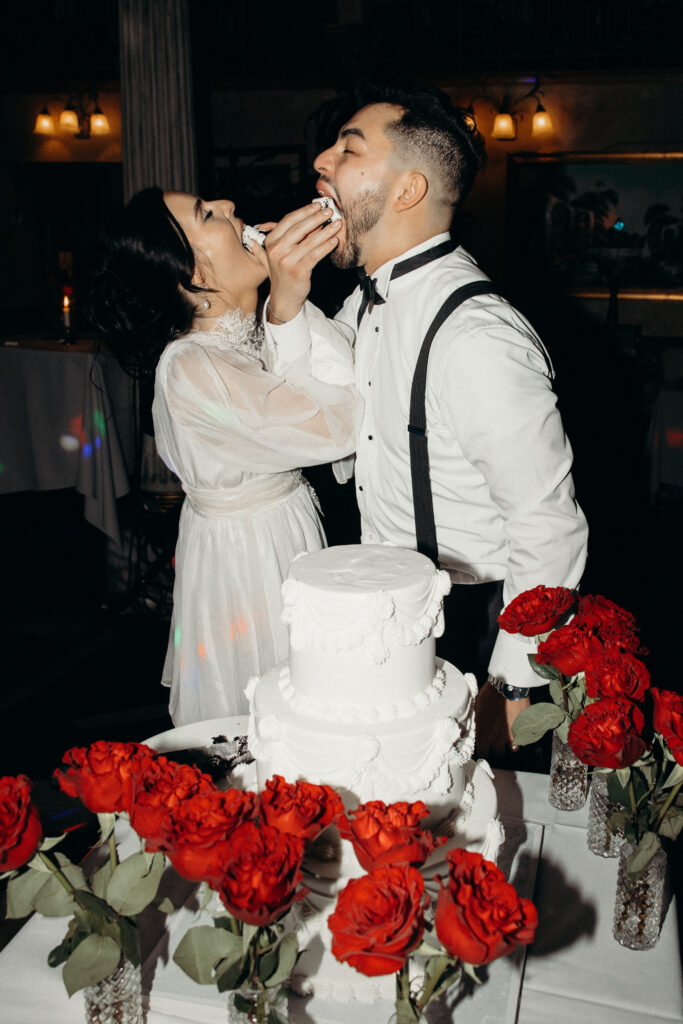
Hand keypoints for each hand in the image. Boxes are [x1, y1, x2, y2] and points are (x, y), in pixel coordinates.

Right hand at [264, 203, 341, 321]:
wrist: (284, 296)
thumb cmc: (285, 270)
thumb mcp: (282, 251)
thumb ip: (292, 235)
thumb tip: (314, 218)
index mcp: (270, 241)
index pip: (288, 220)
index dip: (304, 211)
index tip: (317, 205)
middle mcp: (276, 250)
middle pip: (299, 229)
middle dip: (316, 218)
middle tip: (330, 211)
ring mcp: (286, 261)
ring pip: (309, 242)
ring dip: (325, 231)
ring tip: (337, 224)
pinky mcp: (298, 271)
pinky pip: (315, 255)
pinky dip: (326, 247)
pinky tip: (334, 241)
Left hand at [474, 680, 529, 760]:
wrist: (507, 687)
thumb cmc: (490, 695)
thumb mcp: (477, 709)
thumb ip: (479, 723)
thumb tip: (479, 727)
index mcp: (484, 735)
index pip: (484, 752)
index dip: (485, 748)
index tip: (487, 745)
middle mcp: (498, 739)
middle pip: (499, 753)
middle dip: (499, 748)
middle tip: (499, 739)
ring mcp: (513, 736)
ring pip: (513, 749)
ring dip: (511, 743)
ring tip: (510, 734)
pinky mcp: (524, 731)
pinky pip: (524, 740)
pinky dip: (521, 736)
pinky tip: (519, 728)